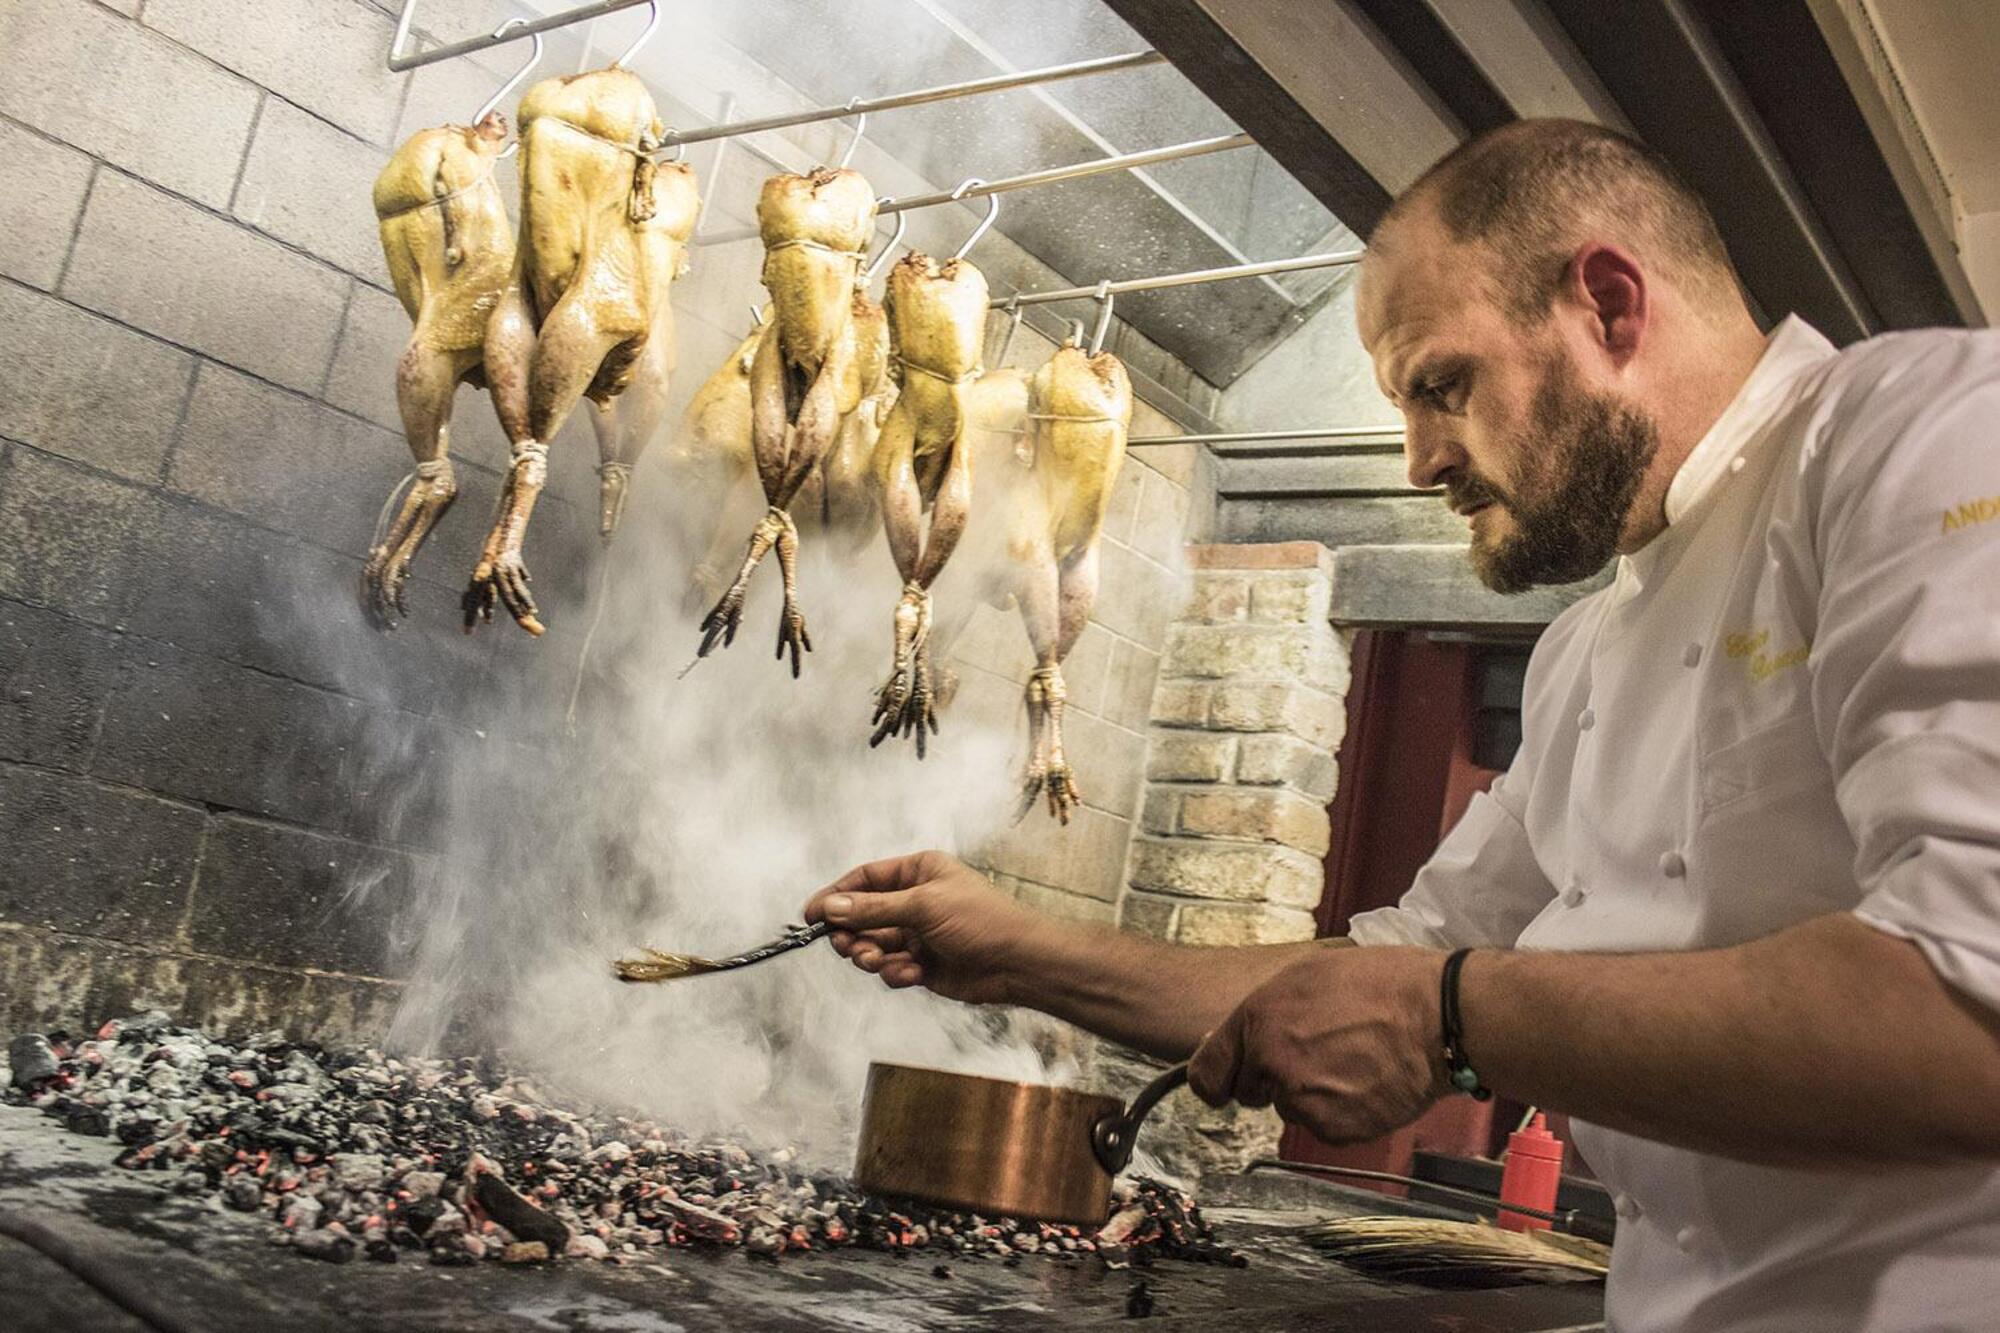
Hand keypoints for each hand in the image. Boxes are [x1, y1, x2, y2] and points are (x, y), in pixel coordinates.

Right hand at [803, 851, 1045, 1005]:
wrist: (1018, 963)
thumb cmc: (981, 921)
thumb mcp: (923, 907)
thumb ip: (873, 909)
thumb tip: (830, 908)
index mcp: (918, 872)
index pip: (865, 879)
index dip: (836, 896)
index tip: (810, 916)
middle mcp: (915, 900)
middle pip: (863, 915)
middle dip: (853, 934)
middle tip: (848, 947)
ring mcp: (918, 934)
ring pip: (874, 945)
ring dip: (872, 956)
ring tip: (880, 963)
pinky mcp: (922, 964)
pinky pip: (891, 968)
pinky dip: (896, 973)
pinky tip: (914, 974)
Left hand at [1188, 945, 1448, 1144]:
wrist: (1440, 1017)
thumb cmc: (1382, 984)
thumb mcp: (1308, 973)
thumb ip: (1266, 1010)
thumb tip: (1244, 1040)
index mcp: (1258, 1020)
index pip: (1207, 1072)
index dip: (1215, 1080)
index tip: (1223, 1086)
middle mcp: (1272, 1063)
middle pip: (1250, 1091)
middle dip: (1272, 1078)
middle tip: (1316, 1054)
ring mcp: (1302, 1100)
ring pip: (1290, 1107)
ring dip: (1311, 1094)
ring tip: (1352, 1060)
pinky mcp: (1334, 1128)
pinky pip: (1324, 1124)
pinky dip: (1341, 1111)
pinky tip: (1366, 1082)